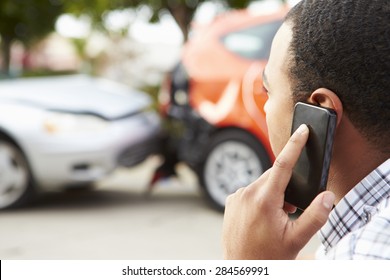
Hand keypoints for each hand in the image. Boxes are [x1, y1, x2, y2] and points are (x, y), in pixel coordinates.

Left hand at [222, 124, 334, 258]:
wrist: (241, 267)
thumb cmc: (269, 255)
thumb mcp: (297, 239)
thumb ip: (315, 216)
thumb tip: (328, 196)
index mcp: (265, 199)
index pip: (283, 165)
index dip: (294, 145)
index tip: (301, 130)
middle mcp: (247, 193)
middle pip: (273, 177)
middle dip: (284, 187)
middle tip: (289, 209)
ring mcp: (236, 197)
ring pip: (261, 184)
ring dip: (271, 193)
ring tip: (273, 217)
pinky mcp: (229, 201)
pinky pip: (249, 191)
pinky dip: (258, 197)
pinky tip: (260, 216)